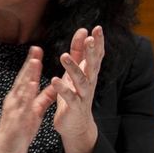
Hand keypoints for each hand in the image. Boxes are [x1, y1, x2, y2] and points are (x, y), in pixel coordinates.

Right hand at [0, 46, 54, 152]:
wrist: (5, 150)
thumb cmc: (19, 131)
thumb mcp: (34, 111)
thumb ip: (44, 98)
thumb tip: (55, 86)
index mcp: (18, 98)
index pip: (26, 78)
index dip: (32, 64)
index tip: (37, 50)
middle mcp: (14, 100)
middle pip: (23, 79)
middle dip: (29, 64)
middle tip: (36, 49)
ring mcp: (14, 109)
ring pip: (22, 89)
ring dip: (28, 75)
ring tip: (34, 62)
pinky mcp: (17, 119)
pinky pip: (23, 104)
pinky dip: (27, 94)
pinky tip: (31, 85)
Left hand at [51, 25, 104, 152]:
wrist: (76, 124)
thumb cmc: (75, 94)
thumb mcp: (76, 71)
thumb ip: (78, 53)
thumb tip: (83, 32)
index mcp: (89, 74)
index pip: (96, 55)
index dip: (98, 42)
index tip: (98, 28)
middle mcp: (90, 83)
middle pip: (92, 66)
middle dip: (91, 52)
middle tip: (89, 39)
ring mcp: (83, 95)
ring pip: (81, 80)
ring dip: (73, 68)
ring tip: (63, 56)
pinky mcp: (74, 107)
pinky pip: (69, 97)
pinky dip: (63, 88)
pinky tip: (55, 79)